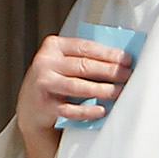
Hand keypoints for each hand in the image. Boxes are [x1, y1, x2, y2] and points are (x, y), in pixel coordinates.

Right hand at [13, 35, 135, 157]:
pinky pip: (70, 109)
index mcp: (53, 46)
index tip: (127, 59)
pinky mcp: (45, 106)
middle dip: (110, 71)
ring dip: (102, 90)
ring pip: (78, 86)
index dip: (109, 54)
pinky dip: (87, 111)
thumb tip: (120, 60)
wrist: (31, 107)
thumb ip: (84, 58)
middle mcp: (45, 63)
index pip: (85, 47)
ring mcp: (43, 84)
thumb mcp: (64, 63)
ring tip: (119, 92)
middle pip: (84, 66)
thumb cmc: (56, 81)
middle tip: (127, 76)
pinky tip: (101, 110)